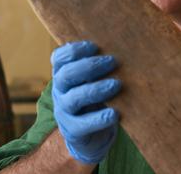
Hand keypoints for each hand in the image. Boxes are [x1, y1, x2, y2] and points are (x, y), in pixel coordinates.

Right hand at [51, 41, 121, 164]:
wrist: (92, 133)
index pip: (59, 58)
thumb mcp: (93, 79)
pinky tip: (114, 113)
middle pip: (66, 75)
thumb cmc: (96, 97)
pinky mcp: (73, 130)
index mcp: (62, 74)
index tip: (94, 46)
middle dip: (89, 67)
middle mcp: (59, 91)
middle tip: (112, 61)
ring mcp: (64, 111)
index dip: (74, 51)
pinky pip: (83, 124)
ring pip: (74, 98)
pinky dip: (99, 118)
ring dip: (96, 89)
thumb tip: (122, 48)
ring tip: (116, 84)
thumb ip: (99, 65)